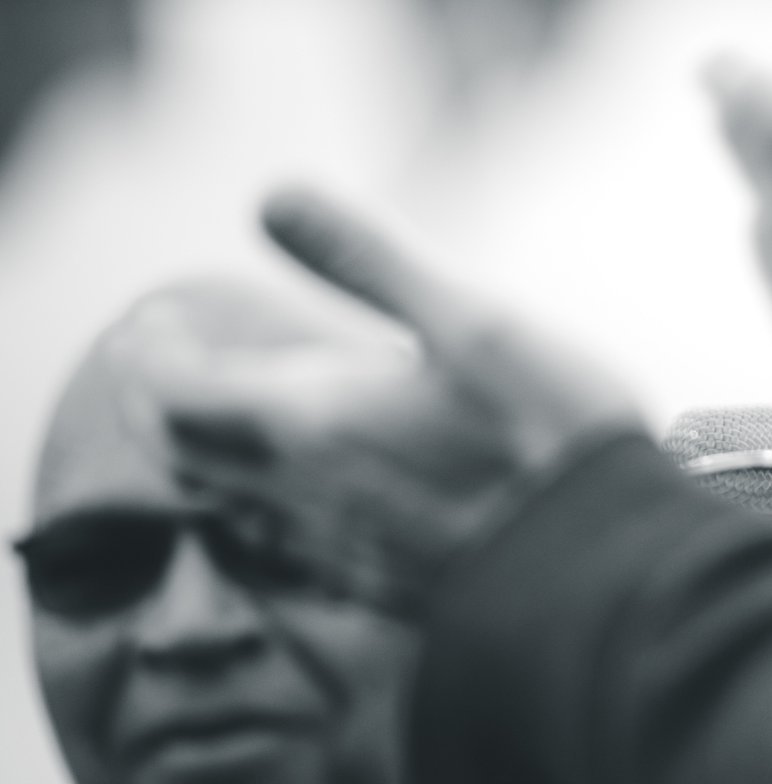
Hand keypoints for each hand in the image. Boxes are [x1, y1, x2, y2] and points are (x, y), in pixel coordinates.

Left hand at [152, 189, 644, 603]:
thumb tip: (270, 195)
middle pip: (186, 454)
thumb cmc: (546, 433)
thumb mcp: (471, 319)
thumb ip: (367, 259)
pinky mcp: (379, 588)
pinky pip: (287, 548)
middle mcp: (301, 492)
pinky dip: (264, 510)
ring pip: (232, 504)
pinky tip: (300, 500)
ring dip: (209, 457)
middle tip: (166, 365)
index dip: (152, 354)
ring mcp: (338, 549)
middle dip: (162, 405)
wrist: (606, 572)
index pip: (174, 392)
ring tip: (225, 421)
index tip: (153, 321)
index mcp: (307, 419)